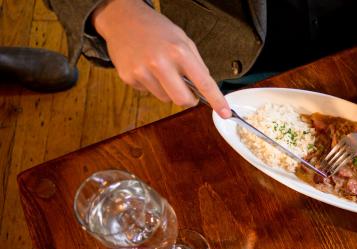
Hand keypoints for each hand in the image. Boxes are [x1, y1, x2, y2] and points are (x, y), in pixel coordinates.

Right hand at [92, 0, 230, 117]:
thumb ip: (197, 65)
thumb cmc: (158, 30)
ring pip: (165, 99)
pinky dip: (151, 85)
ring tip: (160, 70)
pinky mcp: (128, 77)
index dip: (216, 101)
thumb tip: (206, 90)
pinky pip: (148, 92)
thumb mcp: (183, 41)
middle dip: (188, 99)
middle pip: (182, 100)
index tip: (225, 113)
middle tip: (187, 90)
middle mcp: (160, 63)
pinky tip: (146, 68)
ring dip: (167, 90)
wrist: (123, 19)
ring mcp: (141, 71)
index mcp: (179, 52)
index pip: (203, 83)